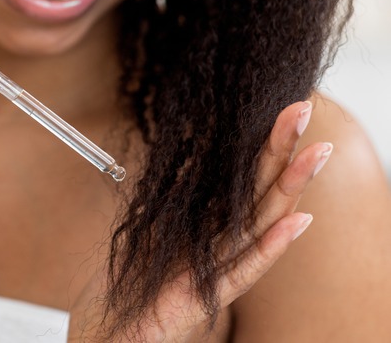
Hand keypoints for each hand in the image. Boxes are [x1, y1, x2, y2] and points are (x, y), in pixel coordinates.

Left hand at [71, 101, 331, 341]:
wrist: (114, 321)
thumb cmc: (137, 271)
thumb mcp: (156, 219)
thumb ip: (180, 189)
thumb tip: (196, 143)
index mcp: (213, 222)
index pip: (245, 177)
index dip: (265, 143)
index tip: (286, 107)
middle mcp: (223, 242)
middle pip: (259, 192)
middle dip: (282, 151)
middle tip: (304, 110)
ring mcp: (220, 268)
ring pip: (258, 224)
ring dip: (287, 188)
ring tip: (314, 155)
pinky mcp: (208, 295)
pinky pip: (241, 270)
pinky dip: (268, 247)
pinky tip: (295, 223)